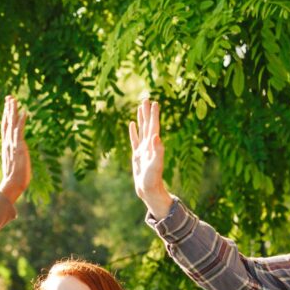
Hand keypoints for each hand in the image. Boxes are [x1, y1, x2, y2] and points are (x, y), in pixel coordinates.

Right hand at [0, 95, 30, 203]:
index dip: (5, 117)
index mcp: (6, 147)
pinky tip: (24, 112)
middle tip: (9, 97)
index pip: (5, 128)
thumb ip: (13, 160)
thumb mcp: (13, 167)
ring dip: (12, 111)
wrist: (12, 185)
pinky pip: (19, 130)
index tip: (6, 107)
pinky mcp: (19, 147)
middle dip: (7, 109)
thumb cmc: (14, 180)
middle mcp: (8, 143)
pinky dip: (21, 121)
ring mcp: (13, 144)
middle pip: (6, 123)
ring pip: (11, 124)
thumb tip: (15, 162)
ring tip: (13, 99)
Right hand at [129, 99, 172, 219]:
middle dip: (147, 112)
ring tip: (140, 107)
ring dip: (141, 119)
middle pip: (148, 125)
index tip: (155, 103)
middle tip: (146, 99)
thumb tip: (156, 136)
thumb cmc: (152, 179)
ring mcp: (143, 149)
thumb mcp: (156, 164)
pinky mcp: (137, 155)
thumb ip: (157, 150)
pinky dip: (134, 131)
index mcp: (153, 145)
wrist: (148, 189)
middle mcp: (149, 145)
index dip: (154, 115)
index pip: (154, 127)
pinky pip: (135, 140)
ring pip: (142, 130)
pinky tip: (132, 124)